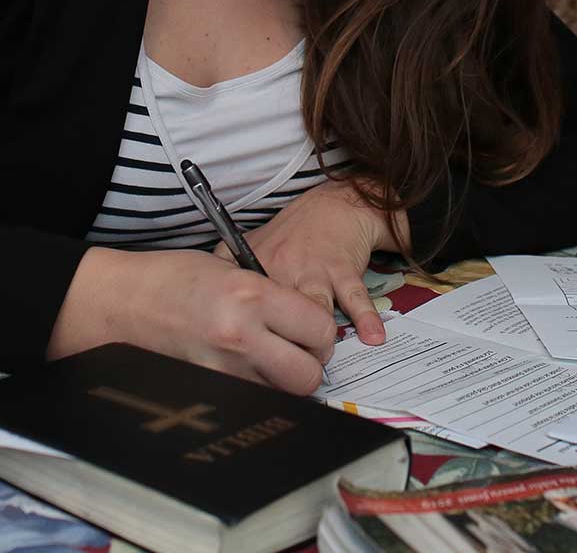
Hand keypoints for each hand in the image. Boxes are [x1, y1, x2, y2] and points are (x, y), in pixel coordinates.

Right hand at [47, 246, 336, 394]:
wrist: (120, 303)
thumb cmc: (172, 279)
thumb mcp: (230, 269)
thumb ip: (273, 296)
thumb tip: (307, 322)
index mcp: (250, 297)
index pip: (319, 329)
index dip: (321, 331)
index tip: (310, 328)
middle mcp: (240, 338)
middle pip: (308, 376)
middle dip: (310, 364)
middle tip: (298, 350)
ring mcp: (222, 372)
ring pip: (282, 395)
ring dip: (283, 382)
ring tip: (266, 359)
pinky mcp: (207, 391)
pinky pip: (252, 399)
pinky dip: (257, 390)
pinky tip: (243, 370)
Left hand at [213, 179, 395, 344]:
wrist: (335, 206)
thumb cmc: (292, 235)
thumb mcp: (250, 246)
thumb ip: (227, 272)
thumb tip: (205, 308)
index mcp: (254, 266)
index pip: (242, 306)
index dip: (246, 336)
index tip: (249, 360)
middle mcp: (280, 267)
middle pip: (277, 315)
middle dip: (286, 347)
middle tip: (290, 371)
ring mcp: (313, 267)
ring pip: (314, 310)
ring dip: (319, 339)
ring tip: (321, 360)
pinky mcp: (342, 268)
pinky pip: (354, 297)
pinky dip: (364, 318)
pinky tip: (371, 337)